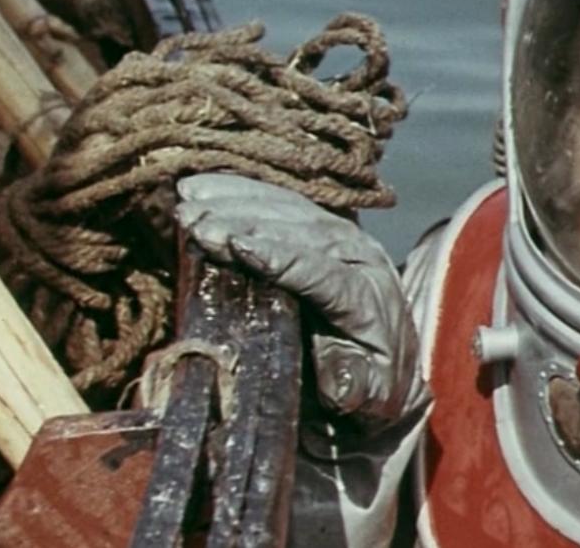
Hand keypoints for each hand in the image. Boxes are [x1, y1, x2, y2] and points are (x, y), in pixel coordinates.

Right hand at [175, 174, 426, 425]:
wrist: (392, 359)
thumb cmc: (371, 380)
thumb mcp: (370, 394)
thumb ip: (354, 385)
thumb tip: (338, 384)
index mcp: (367, 298)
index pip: (322, 272)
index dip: (280, 258)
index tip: (237, 246)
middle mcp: (359, 255)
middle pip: (301, 232)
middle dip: (245, 222)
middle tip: (194, 221)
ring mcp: (343, 235)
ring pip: (290, 208)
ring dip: (236, 200)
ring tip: (188, 199)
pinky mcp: (324, 224)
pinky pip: (283, 199)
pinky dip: (242, 190)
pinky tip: (204, 185)